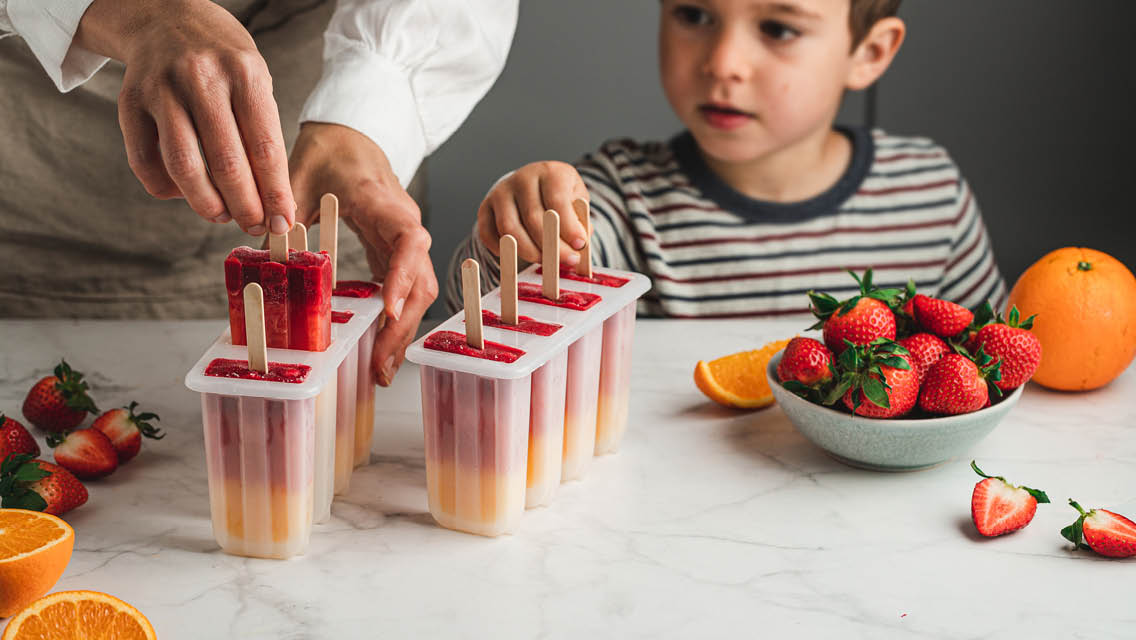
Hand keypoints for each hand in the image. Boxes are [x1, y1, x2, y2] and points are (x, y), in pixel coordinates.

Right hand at [75, 0, 294, 234]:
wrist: (165, 17)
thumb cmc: (222, 60)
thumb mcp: (255, 81)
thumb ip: (262, 133)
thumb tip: (272, 200)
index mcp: (244, 73)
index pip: (264, 147)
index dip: (275, 192)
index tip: (283, 221)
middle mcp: (200, 78)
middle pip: (226, 163)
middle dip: (245, 206)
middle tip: (254, 225)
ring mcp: (161, 89)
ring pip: (183, 167)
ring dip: (206, 204)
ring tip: (221, 215)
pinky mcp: (130, 102)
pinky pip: (145, 162)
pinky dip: (168, 189)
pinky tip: (186, 192)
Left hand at [289, 123, 436, 386]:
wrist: (351, 134)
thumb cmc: (327, 150)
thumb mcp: (296, 174)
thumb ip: (281, 211)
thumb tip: (262, 253)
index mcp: (381, 202)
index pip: (407, 241)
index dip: (401, 277)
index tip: (386, 311)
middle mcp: (402, 224)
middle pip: (420, 279)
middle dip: (402, 325)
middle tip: (379, 365)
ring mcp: (402, 240)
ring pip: (418, 290)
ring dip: (402, 330)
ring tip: (381, 369)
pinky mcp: (394, 252)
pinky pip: (404, 289)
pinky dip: (395, 320)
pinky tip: (378, 346)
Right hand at [477, 161, 589, 264]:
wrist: (531, 184)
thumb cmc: (558, 195)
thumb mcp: (576, 200)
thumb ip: (580, 220)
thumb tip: (580, 244)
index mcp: (549, 172)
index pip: (557, 202)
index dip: (569, 227)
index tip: (579, 245)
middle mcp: (522, 178)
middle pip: (533, 218)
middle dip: (551, 246)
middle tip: (566, 260)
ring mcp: (500, 192)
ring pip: (510, 229)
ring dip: (529, 252)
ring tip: (545, 262)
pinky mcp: (485, 207)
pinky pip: (488, 234)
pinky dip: (501, 250)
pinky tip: (517, 256)